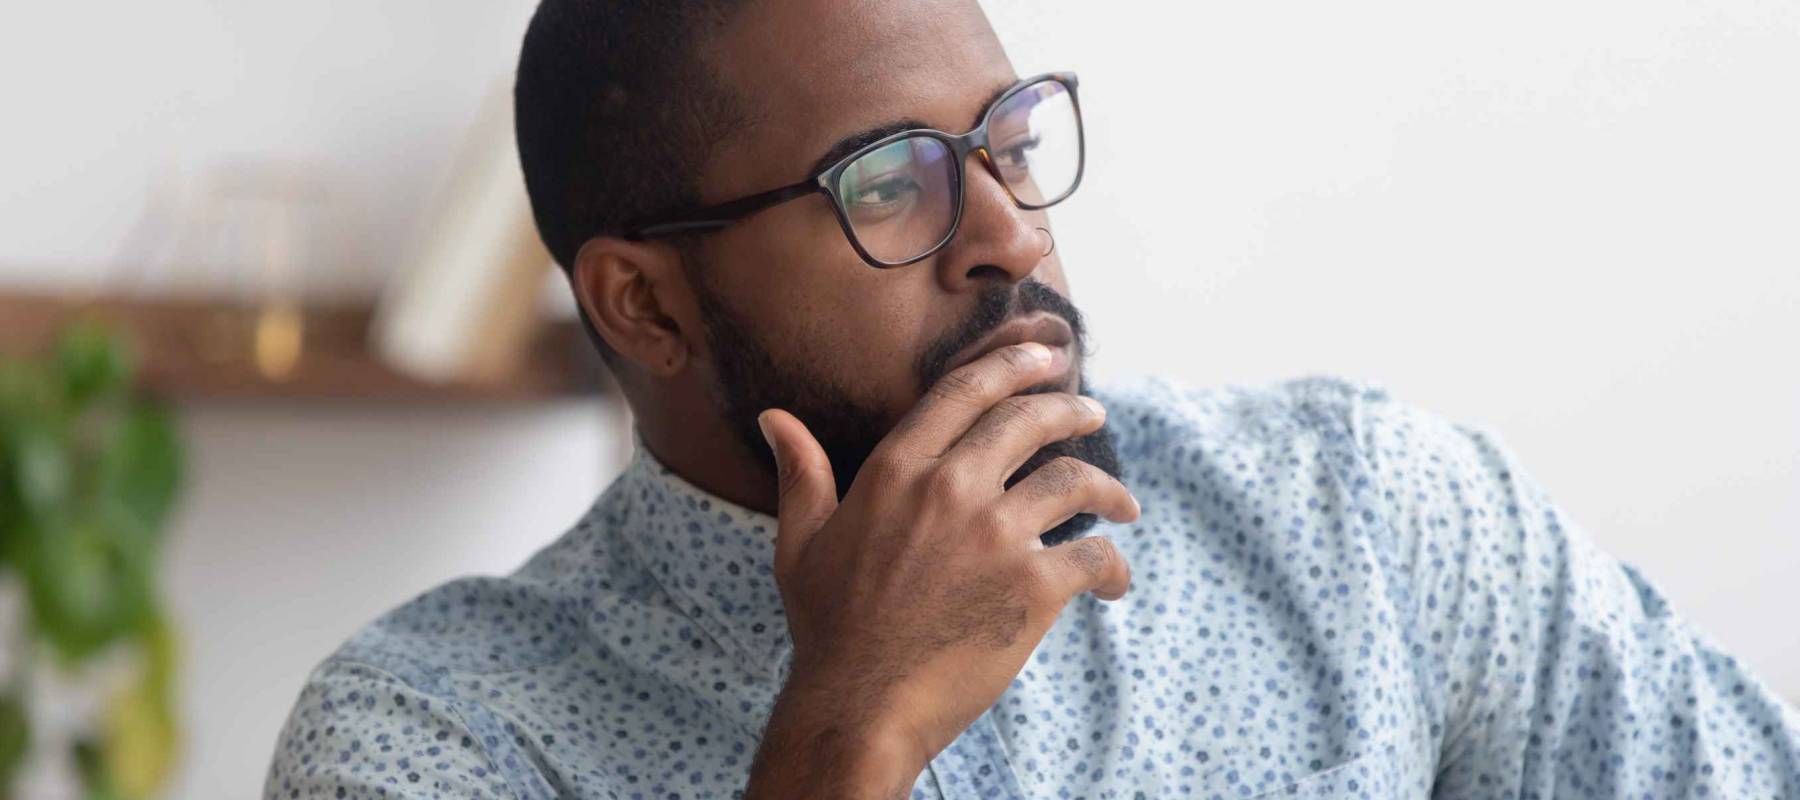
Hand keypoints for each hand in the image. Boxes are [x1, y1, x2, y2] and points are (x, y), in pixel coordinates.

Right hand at [744, 342, 1138, 797]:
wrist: (859, 706)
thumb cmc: (828, 628)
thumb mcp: (801, 542)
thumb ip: (801, 474)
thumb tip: (774, 418)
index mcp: (896, 470)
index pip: (965, 392)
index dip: (1012, 365)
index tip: (1045, 359)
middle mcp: (948, 488)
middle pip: (1027, 422)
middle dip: (1070, 410)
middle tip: (1093, 413)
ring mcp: (995, 536)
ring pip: (1073, 482)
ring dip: (1108, 490)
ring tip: (1123, 504)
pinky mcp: (1032, 587)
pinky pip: (1093, 556)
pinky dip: (1113, 566)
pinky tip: (1115, 581)